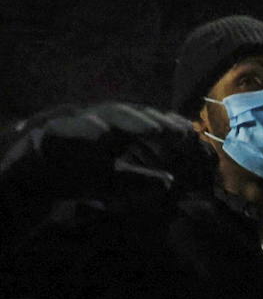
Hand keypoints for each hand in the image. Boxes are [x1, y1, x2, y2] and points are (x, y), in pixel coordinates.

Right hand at [1, 102, 212, 197]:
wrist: (35, 182)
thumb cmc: (78, 177)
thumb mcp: (115, 183)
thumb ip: (140, 180)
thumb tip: (170, 183)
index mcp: (117, 131)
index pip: (147, 123)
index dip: (170, 126)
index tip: (192, 134)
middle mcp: (98, 122)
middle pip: (132, 114)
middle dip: (157, 120)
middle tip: (181, 130)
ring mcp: (75, 122)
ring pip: (105, 115)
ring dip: (131, 120)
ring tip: (153, 129)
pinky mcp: (51, 131)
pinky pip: (69, 127)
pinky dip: (86, 129)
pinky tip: (103, 135)